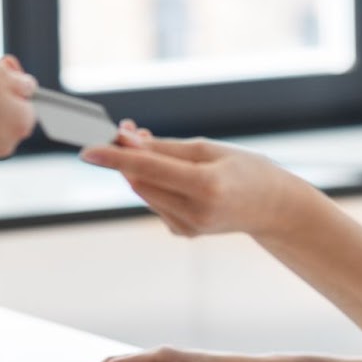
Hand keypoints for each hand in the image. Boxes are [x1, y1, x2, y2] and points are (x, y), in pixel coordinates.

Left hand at [79, 123, 310, 238]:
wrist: (274, 208)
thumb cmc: (246, 170)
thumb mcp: (209, 149)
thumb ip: (165, 148)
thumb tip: (127, 142)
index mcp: (206, 187)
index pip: (149, 170)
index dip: (116, 158)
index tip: (87, 149)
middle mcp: (194, 213)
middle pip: (140, 181)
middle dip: (126, 156)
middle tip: (125, 129)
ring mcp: (187, 228)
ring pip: (144, 191)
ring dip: (138, 168)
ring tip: (151, 145)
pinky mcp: (182, 232)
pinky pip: (155, 202)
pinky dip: (153, 184)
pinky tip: (171, 174)